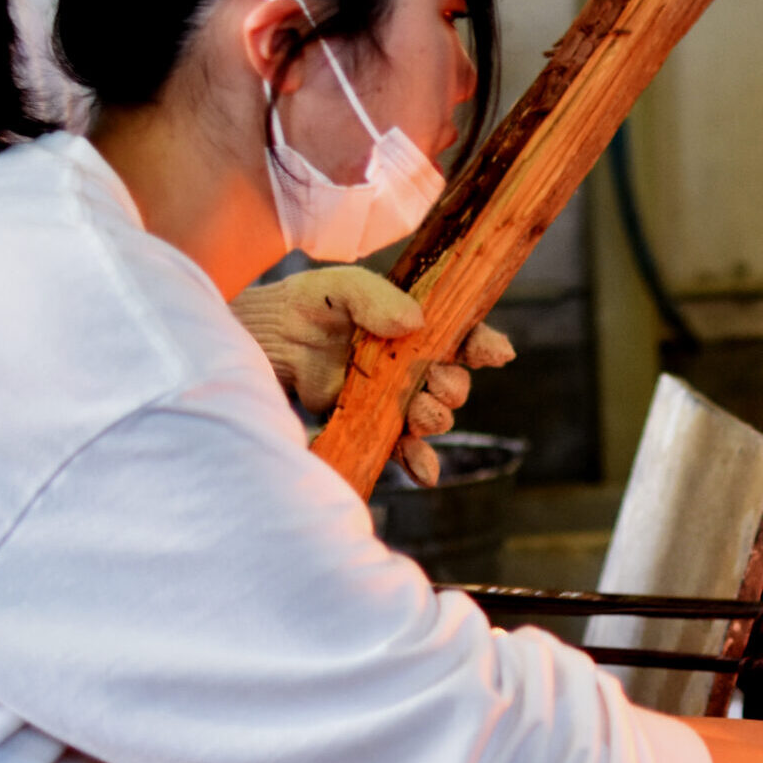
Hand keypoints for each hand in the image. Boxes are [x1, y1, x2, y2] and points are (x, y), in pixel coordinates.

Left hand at [230, 266, 515, 484]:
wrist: (266, 341)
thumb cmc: (310, 306)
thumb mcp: (341, 288)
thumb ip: (375, 298)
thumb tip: (414, 322)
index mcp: (418, 326)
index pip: (464, 336)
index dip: (484, 345)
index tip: (495, 353)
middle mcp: (414, 364)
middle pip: (453, 383)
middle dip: (453, 387)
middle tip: (436, 383)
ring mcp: (395, 398)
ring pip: (433, 416)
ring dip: (435, 420)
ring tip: (421, 415)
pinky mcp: (373, 425)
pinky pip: (403, 448)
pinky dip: (418, 462)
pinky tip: (426, 474)